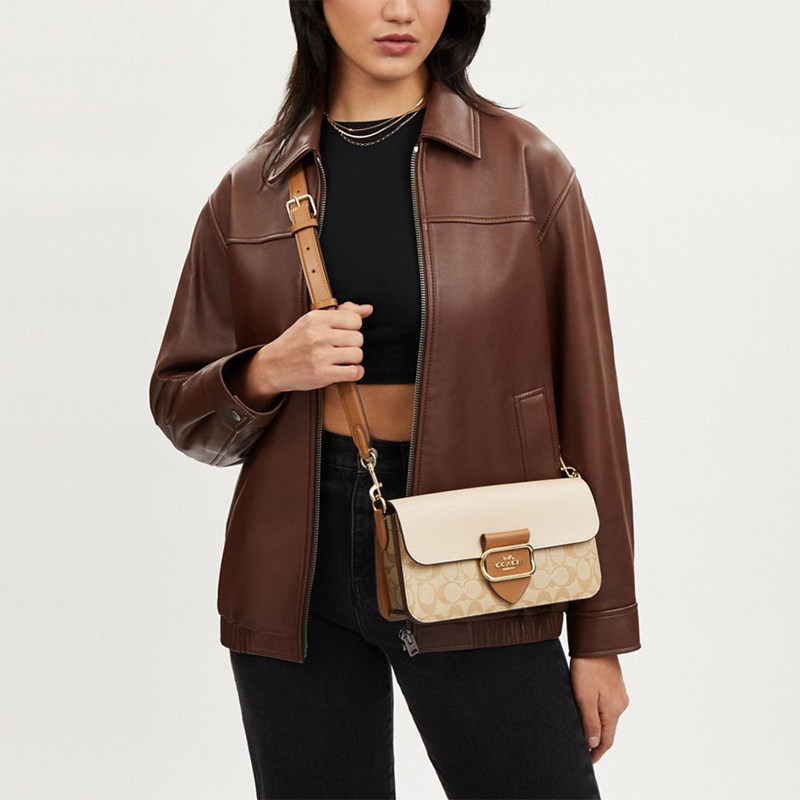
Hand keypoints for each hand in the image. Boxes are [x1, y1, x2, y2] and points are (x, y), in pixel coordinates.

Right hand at [243, 301, 373, 397]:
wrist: (272, 366)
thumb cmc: (295, 342)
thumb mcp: (313, 321)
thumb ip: (342, 312)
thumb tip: (368, 309)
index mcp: (316, 318)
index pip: (355, 320)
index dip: (352, 328)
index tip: (342, 334)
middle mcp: (318, 335)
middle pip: (358, 338)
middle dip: (353, 345)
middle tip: (341, 349)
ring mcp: (320, 355)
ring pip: (358, 355)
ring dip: (353, 359)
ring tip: (341, 359)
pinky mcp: (322, 374)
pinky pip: (354, 372)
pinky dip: (355, 373)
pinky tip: (346, 370)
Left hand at [570, 654, 629, 762]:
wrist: (596, 641)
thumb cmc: (587, 667)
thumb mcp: (584, 696)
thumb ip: (590, 722)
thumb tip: (594, 744)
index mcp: (614, 710)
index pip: (607, 740)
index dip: (597, 752)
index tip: (588, 761)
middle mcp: (620, 704)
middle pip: (608, 729)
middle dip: (596, 740)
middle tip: (581, 747)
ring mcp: (619, 694)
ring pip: (607, 717)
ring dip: (596, 725)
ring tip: (581, 730)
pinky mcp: (615, 685)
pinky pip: (607, 705)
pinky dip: (598, 712)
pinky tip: (587, 710)